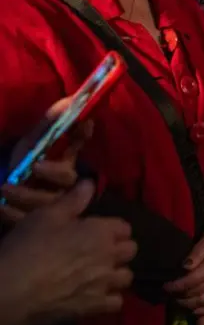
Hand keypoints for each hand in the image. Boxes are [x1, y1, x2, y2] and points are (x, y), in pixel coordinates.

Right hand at [0, 179, 134, 324]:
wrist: (10, 291)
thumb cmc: (27, 247)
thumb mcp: (46, 215)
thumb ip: (74, 200)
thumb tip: (91, 183)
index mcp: (101, 232)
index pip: (124, 226)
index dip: (111, 228)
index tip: (96, 231)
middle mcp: (109, 257)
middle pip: (130, 250)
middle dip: (118, 249)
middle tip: (98, 251)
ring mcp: (104, 284)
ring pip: (126, 276)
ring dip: (115, 273)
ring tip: (99, 274)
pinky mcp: (94, 307)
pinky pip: (115, 303)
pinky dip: (109, 299)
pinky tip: (95, 295)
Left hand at [1, 98, 87, 223]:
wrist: (4, 187)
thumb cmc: (24, 162)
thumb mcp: (34, 141)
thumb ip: (52, 122)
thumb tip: (72, 99)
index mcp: (67, 170)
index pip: (75, 160)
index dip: (69, 154)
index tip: (50, 153)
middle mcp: (64, 190)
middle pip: (66, 184)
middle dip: (51, 174)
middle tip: (32, 166)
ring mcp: (49, 209)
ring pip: (45, 205)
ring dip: (25, 195)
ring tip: (4, 189)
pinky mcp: (32, 225)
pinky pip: (24, 221)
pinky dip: (11, 214)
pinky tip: (1, 207)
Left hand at [165, 225, 203, 309]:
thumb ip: (195, 255)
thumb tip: (185, 267)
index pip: (191, 281)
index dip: (176, 286)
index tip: (165, 286)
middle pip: (196, 294)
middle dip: (180, 296)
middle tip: (170, 294)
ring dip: (189, 304)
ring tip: (179, 300)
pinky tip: (195, 309)